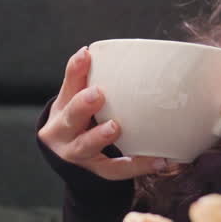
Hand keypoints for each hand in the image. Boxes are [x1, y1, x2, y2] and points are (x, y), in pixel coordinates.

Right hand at [38, 46, 166, 179]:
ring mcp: (78, 155)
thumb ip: (82, 78)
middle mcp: (63, 133)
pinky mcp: (96, 171)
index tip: (87, 55)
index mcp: (61, 110)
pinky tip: (159, 160)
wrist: (67, 157)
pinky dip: (137, 166)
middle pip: (70, 119)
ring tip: (115, 127)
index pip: (67, 86)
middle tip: (97, 94)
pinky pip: (116, 170)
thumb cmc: (76, 120)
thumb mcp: (73, 99)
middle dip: (82, 106)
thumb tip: (90, 50)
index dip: (75, 72)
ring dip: (100, 136)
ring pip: (86, 146)